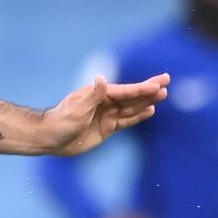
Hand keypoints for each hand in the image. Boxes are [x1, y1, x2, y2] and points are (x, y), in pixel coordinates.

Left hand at [43, 74, 168, 154]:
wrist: (50, 138)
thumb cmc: (61, 121)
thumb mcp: (77, 109)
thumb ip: (92, 96)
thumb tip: (101, 79)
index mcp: (99, 94)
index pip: (125, 91)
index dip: (142, 88)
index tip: (157, 84)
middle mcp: (105, 102)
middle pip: (132, 96)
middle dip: (149, 89)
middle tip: (167, 80)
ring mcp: (107, 115)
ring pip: (132, 108)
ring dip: (147, 102)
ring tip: (163, 95)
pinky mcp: (107, 128)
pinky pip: (126, 121)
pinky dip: (138, 116)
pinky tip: (150, 110)